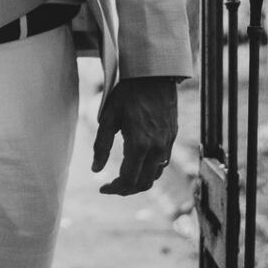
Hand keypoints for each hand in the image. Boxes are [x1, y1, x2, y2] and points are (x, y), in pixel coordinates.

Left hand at [92, 75, 179, 194]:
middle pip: (143, 184)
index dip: (114, 189)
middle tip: (110, 187)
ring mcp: (167, 145)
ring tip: (122, 180)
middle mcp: (156, 149)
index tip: (102, 188)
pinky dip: (149, 172)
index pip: (128, 180)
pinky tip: (137, 166)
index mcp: (139, 145)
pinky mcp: (172, 139)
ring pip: (155, 177)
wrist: (154, 77)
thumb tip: (95, 169)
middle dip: (125, 190)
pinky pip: (162, 164)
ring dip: (138, 183)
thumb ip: (101, 146)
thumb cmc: (127, 94)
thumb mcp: (108, 118)